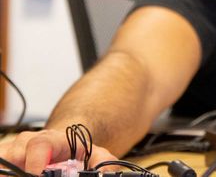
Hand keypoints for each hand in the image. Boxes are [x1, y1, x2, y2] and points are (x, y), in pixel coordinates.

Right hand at [0, 129, 116, 174]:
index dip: (36, 162)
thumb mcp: (94, 154)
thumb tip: (108, 171)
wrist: (64, 146)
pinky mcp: (4, 159)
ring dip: (10, 173)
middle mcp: (27, 141)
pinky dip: (6, 174)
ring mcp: (12, 150)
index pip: (39, 145)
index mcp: (50, 139)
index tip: (38, 175)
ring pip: (3, 164)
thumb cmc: (77, 151)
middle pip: (14, 156)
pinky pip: (0, 168)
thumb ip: (103, 161)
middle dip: (19, 172)